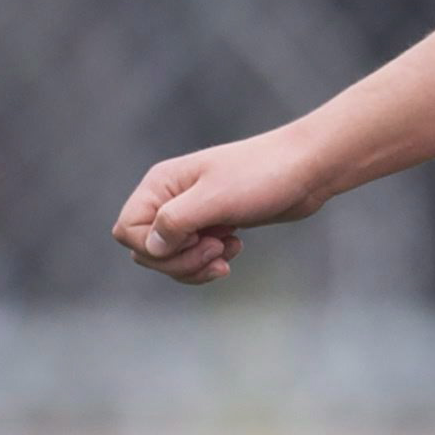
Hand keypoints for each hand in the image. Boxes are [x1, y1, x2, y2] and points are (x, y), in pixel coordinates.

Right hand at [112, 122, 335, 284]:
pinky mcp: (212, 225)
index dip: (154, 248)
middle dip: (179, 262)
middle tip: (216, 250)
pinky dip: (211, 261)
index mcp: (160, 184)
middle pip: (147, 250)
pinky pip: (194, 257)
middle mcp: (169, 198)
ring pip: (171, 258)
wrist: (306, 169)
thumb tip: (151, 247)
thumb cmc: (262, 176)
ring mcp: (190, 212)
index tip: (195, 237)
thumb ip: (176, 222)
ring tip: (228, 252)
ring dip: (197, 265)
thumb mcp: (215, 199)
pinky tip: (236, 247)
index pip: (127, 231)